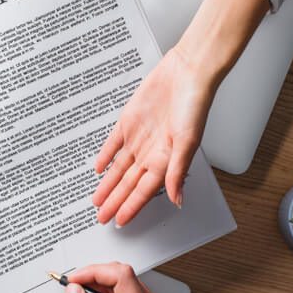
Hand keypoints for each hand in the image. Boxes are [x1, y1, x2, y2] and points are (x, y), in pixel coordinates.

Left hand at [92, 47, 216, 225]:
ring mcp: (139, 137)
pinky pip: (113, 144)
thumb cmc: (195, 103)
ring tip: (97, 200)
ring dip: (108, 184)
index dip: (131, 207)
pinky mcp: (129, 121)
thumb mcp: (187, 141)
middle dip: (115, 201)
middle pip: (128, 183)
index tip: (119, 221)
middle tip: (101, 217)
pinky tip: (99, 169)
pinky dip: (106, 156)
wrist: (188, 71)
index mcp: (166, 160)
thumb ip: (177, 171)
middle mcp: (151, 152)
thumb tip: (176, 199)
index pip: (143, 191)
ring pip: (118, 167)